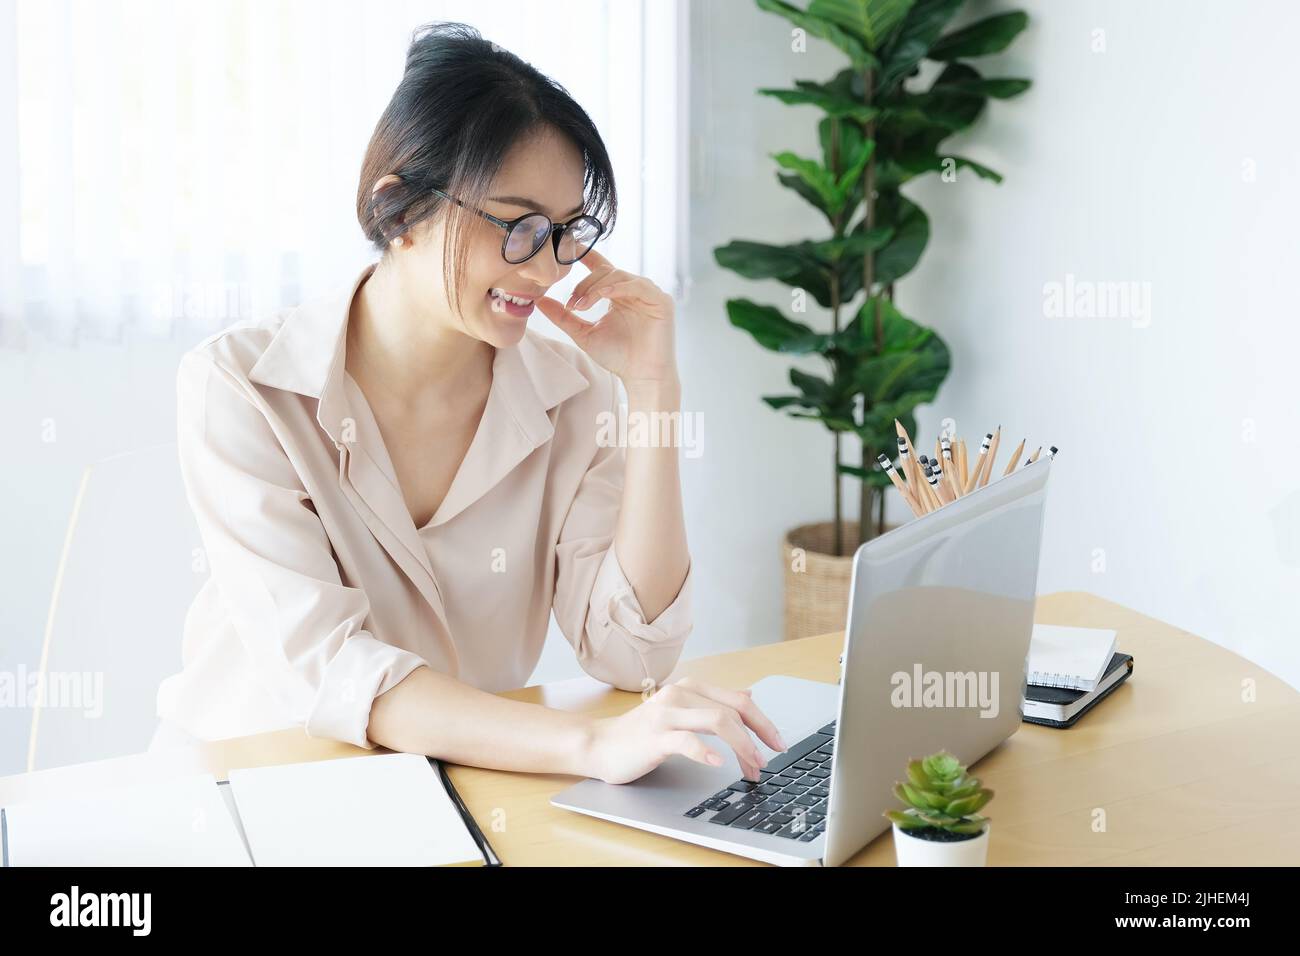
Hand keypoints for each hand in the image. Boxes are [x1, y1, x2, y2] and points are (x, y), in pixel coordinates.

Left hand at [534, 248, 678, 388]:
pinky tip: (603, 296)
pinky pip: (637, 285)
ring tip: (581, 305)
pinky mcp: (661, 300)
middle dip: (584, 284)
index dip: (585, 254)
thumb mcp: (583, 334)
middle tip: (571, 304)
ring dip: (596, 287)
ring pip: (618, 276)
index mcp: (617, 294)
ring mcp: (648, 293)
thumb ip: (563, 316)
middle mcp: (633, 290)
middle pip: (605, 271)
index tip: (566, 247)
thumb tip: (539, 301)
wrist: (641, 377)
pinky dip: (617, 288)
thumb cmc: (617, 356)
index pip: (601, 266)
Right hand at [582, 677, 788, 784]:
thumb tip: (748, 694)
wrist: (599, 745)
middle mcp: (680, 695)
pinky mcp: (654, 736)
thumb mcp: (681, 712)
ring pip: (717, 721)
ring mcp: (667, 715)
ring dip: (742, 746)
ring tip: (751, 767)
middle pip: (733, 711)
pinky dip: (705, 752)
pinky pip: (686, 741)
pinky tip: (717, 763)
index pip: (738, 701)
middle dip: (757, 738)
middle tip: (766, 763)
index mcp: (690, 689)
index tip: (778, 744)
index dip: (763, 722)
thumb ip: (712, 703)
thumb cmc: (641, 733)